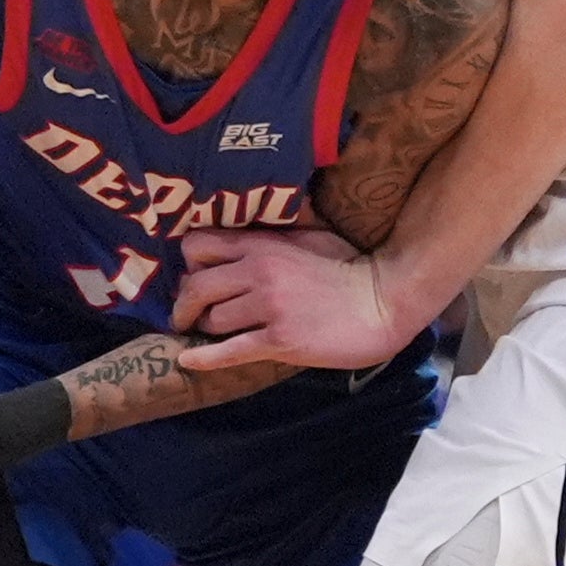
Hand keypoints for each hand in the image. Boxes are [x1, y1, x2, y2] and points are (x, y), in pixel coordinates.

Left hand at [169, 229, 408, 371]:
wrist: (380, 301)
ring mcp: (268, 307)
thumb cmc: (348, 265)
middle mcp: (258, 271)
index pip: (198, 246)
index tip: (195, 278)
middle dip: (185, 304)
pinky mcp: (279, 339)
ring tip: (207, 335)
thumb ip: (280, 224)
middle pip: (195, 286)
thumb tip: (269, 204)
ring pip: (212, 320)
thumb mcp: (311, 232)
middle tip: (186, 316)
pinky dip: (204, 358)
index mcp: (262, 244)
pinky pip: (229, 351)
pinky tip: (188, 360)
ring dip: (206, 330)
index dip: (190, 264)